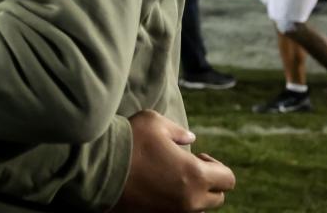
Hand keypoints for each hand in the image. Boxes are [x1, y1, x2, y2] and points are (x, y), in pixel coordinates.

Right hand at [110, 110, 234, 212]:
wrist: (98, 167)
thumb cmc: (129, 141)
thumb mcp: (155, 122)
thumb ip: (178, 131)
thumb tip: (190, 140)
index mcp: (196, 175)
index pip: (228, 179)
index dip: (218, 166)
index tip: (200, 157)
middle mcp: (190, 200)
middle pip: (216, 199)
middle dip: (207, 183)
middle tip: (187, 168)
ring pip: (196, 209)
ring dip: (191, 196)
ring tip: (171, 180)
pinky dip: (172, 204)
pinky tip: (157, 189)